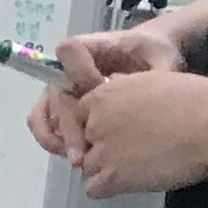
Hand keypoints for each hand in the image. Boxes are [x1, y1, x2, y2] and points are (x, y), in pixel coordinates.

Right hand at [27, 17, 191, 156]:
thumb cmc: (155, 52)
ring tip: (78, 160)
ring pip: (46, 113)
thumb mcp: (161, 57)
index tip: (101, 87)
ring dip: (57, 138)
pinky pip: (48, 124)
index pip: (68, 53)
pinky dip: (56, 142)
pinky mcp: (66, 108)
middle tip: (83, 153)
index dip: (79, 72)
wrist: (153, 58)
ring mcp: (64, 90)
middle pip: (56, 94)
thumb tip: (143, 95)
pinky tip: (77, 157)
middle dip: (68, 125)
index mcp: (89, 47)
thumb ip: (155, 72)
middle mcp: (68, 69)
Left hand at [62, 67, 207, 199]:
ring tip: (135, 167)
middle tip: (132, 149)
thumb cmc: (194, 98)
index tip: (118, 130)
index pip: (82, 115)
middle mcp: (95, 123)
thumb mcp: (152, 80)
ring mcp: (101, 152)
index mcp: (103, 96)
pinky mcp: (113, 178)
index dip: (99, 125)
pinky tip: (130, 181)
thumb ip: (125, 88)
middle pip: (83, 141)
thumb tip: (115, 86)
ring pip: (87, 166)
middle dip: (102, 146)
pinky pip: (93, 189)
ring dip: (106, 168)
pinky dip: (108, 187)